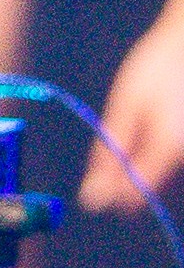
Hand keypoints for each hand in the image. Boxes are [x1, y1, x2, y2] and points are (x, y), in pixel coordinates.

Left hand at [79, 10, 183, 217]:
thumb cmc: (158, 69)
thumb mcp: (125, 106)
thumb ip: (110, 152)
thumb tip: (93, 195)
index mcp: (169, 149)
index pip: (135, 197)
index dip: (111, 192)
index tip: (97, 179)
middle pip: (153, 189)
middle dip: (130, 173)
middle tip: (125, 137)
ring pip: (167, 178)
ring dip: (148, 162)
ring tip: (148, 121)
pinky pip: (178, 165)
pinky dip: (163, 153)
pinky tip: (161, 124)